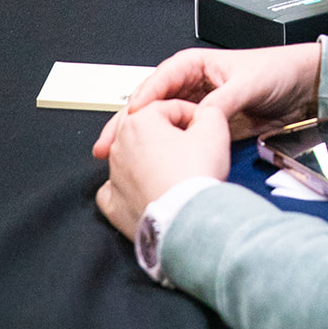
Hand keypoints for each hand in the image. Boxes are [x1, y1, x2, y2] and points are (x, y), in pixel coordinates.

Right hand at [93, 42, 321, 157]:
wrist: (306, 88)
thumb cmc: (277, 71)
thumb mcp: (248, 83)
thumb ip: (223, 100)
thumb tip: (200, 118)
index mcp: (197, 64)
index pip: (160, 79)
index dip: (143, 97)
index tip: (131, 117)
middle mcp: (193, 86)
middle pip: (153, 105)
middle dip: (127, 125)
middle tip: (105, 146)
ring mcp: (200, 109)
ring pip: (162, 125)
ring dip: (141, 142)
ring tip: (117, 162)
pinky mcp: (211, 130)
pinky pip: (183, 140)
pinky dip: (165, 152)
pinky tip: (150, 166)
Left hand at [96, 99, 230, 239]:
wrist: (187, 220)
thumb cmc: (196, 177)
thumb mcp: (214, 127)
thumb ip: (208, 110)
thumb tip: (202, 112)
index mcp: (139, 121)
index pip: (169, 108)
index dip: (192, 116)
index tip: (203, 129)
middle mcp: (120, 146)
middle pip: (145, 128)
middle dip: (167, 133)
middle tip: (189, 145)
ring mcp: (114, 176)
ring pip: (129, 155)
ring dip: (149, 157)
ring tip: (174, 167)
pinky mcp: (114, 204)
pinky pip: (114, 188)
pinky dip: (127, 186)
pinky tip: (143, 187)